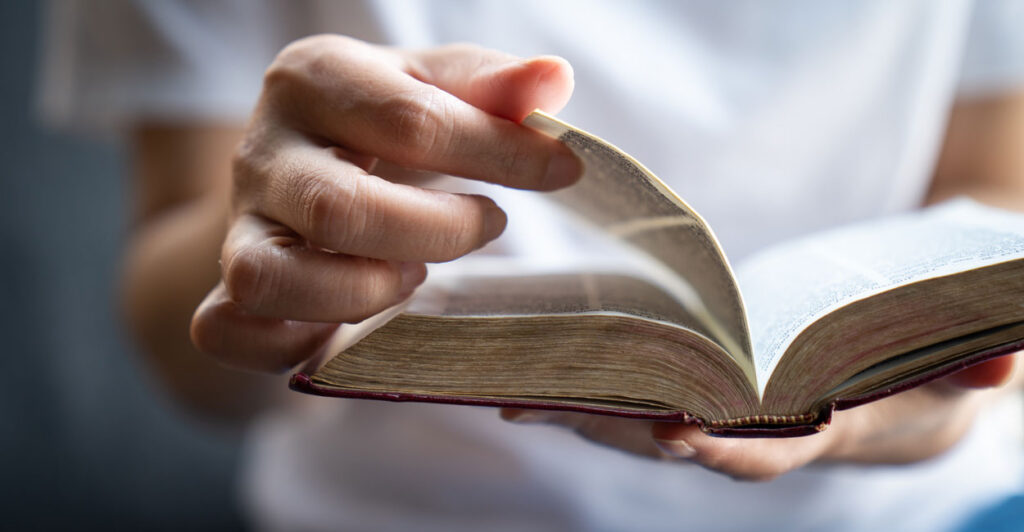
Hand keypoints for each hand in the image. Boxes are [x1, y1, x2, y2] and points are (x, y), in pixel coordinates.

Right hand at [190, 35, 580, 371]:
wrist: (300, 159)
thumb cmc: (379, 122)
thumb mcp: (431, 85)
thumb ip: (488, 85)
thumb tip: (554, 79)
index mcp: (313, 78)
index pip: (410, 121)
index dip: (499, 154)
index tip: (561, 172)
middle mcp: (260, 150)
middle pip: (340, 210)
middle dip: (436, 233)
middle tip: (488, 226)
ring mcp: (237, 224)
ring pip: (271, 279)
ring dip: (361, 292)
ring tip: (413, 276)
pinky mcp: (225, 288)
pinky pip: (230, 330)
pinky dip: (293, 342)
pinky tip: (354, 326)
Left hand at [502, 353, 1019, 480]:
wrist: (897, 384)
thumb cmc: (928, 372)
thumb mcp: (963, 368)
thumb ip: (978, 362)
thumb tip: (998, 361)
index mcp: (818, 431)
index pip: (769, 450)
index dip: (726, 444)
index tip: (677, 430)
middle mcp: (758, 434)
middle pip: (683, 441)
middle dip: (622, 427)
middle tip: (556, 402)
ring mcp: (720, 419)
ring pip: (644, 427)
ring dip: (584, 413)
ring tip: (516, 392)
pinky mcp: (696, 396)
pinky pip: (632, 402)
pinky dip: (584, 396)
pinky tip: (526, 385)